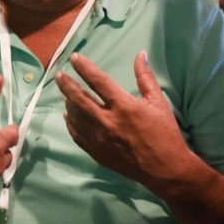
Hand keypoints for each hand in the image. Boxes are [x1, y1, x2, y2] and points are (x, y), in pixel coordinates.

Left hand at [55, 51, 191, 187]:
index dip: (84, 67)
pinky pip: (78, 135)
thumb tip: (141, 54)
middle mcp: (108, 122)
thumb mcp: (158, 102)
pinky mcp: (97, 153)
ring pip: (76, 117)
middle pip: (79, 99)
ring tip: (65, 93)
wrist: (165, 169)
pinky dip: (71, 124)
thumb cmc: (164, 133)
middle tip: (59, 75)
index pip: (98, 81)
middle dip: (67, 85)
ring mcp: (100, 139)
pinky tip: (68, 116)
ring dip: (68, 103)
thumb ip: (145, 77)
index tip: (74, 58)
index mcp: (124, 106)